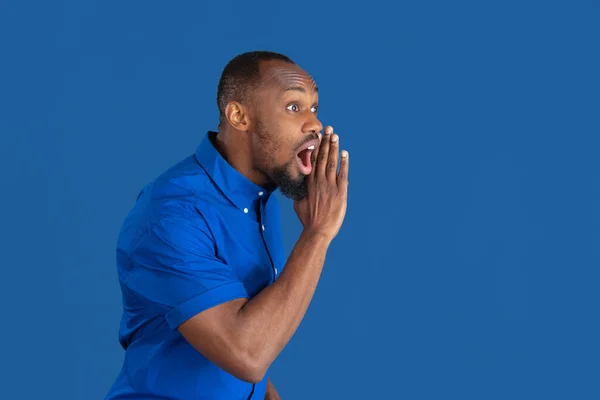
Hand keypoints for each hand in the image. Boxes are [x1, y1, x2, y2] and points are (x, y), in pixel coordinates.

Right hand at [294, 125, 348, 240]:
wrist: (317, 230)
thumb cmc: (307, 219)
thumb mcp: (299, 203)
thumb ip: (300, 191)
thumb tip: (297, 185)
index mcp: (308, 183)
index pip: (312, 160)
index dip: (315, 147)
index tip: (316, 136)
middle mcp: (318, 181)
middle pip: (322, 157)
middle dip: (325, 142)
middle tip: (328, 129)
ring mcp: (329, 185)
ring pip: (331, 162)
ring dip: (333, 148)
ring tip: (335, 135)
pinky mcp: (340, 192)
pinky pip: (342, 174)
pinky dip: (343, 163)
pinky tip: (344, 153)